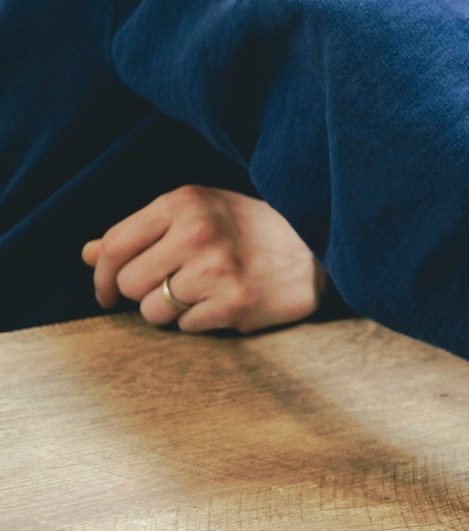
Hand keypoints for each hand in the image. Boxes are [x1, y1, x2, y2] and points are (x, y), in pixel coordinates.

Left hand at [83, 185, 325, 332]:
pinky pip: (188, 327)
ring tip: (202, 296)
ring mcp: (217, 269)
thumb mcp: (199, 214)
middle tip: (172, 289)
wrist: (318, 250)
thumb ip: (143, 232)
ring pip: (154, 311)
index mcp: (183, 204)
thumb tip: (88, 254)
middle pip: (130, 283)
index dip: (102, 276)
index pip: (113, 246)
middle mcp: (197, 232)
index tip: (107, 293)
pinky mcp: (235, 303)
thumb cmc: (252, 231)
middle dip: (144, 293)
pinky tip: (225, 304)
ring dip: (172, 312)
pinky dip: (202, 322)